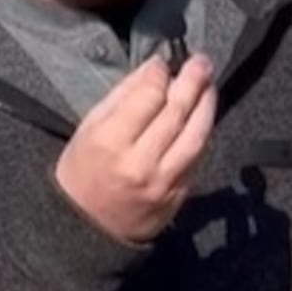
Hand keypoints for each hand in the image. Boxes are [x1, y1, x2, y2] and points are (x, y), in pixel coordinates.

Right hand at [55, 54, 216, 243]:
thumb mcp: (89, 129)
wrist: (87, 229)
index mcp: (110, 143)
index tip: (165, 61)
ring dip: (207, 105)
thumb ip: (123, 97)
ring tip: (209, 84)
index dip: (161, 74)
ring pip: (197, 135)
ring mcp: (164, 182)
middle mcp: (141, 163)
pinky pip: (197, 155)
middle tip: (201, 62)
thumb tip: (155, 68)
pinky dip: (203, 131)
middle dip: (193, 81)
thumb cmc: (82, 172)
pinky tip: (203, 114)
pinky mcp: (179, 194)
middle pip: (177, 113)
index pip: (148, 97)